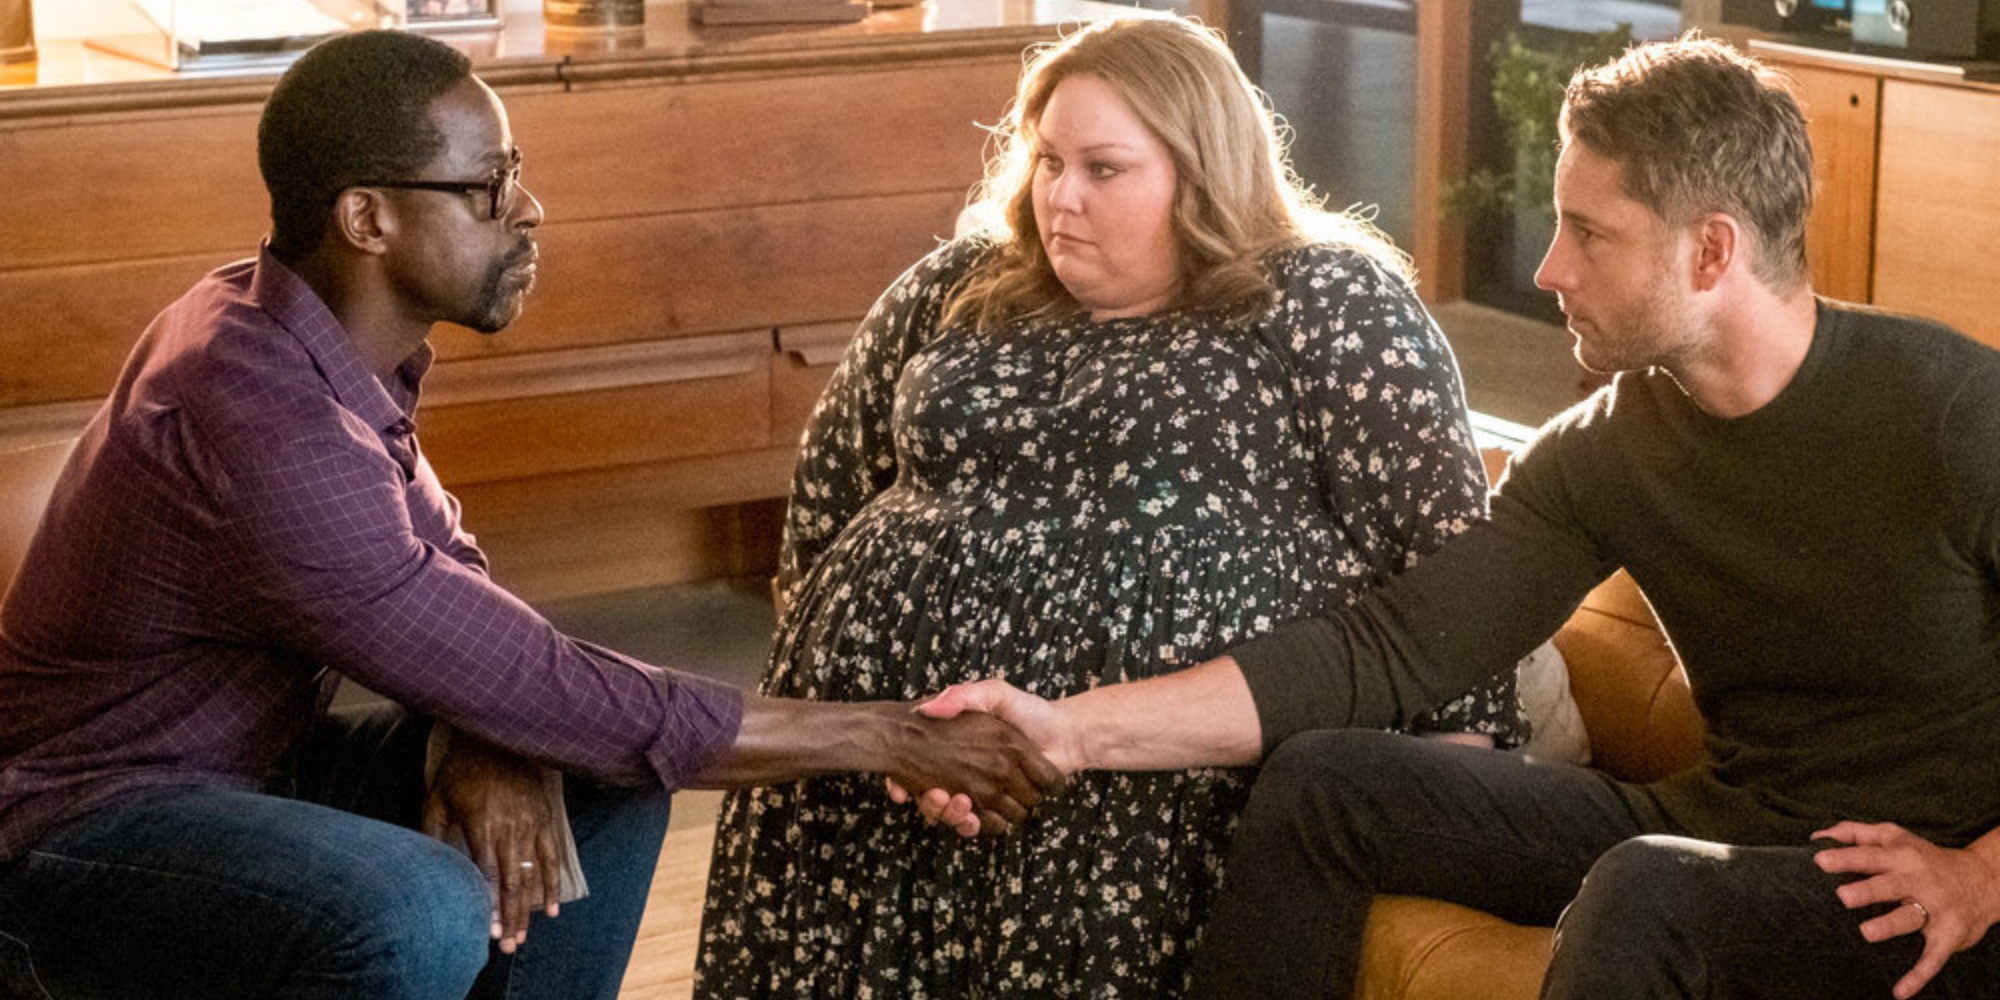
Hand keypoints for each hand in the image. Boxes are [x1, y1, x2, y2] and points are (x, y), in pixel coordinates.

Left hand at [422, 733, 562, 953]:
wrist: (498, 735)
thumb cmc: (461, 768)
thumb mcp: (436, 798)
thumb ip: (432, 835)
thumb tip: (430, 871)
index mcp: (481, 823)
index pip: (486, 874)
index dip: (488, 905)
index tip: (489, 932)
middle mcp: (510, 827)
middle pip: (512, 882)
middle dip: (511, 918)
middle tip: (509, 946)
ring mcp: (531, 823)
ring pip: (533, 875)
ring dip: (529, 909)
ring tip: (526, 935)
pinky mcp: (546, 818)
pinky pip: (553, 857)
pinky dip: (554, 884)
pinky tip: (553, 908)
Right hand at [886, 680, 1080, 836]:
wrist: (1064, 733)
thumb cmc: (1029, 711)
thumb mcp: (993, 693)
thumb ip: (962, 696)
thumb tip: (928, 708)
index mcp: (960, 750)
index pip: (917, 772)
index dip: (903, 780)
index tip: (899, 786)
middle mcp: (966, 773)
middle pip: (934, 799)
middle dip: (931, 803)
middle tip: (937, 794)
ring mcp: (983, 792)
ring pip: (954, 815)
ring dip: (951, 815)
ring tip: (957, 802)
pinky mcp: (1000, 807)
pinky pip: (980, 825)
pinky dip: (972, 824)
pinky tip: (972, 815)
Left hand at [1813, 820, 1999, 998]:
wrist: (1983, 880)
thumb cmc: (1923, 857)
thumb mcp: (1894, 836)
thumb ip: (1855, 833)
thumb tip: (1817, 837)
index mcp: (1900, 856)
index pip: (1869, 856)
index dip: (1845, 858)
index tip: (1818, 860)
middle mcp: (1917, 881)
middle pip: (1888, 885)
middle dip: (1867, 891)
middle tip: (1842, 896)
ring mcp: (1934, 909)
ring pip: (1909, 918)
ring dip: (1889, 926)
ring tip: (1865, 933)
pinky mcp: (1948, 935)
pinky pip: (1933, 957)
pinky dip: (1918, 975)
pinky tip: (1900, 992)